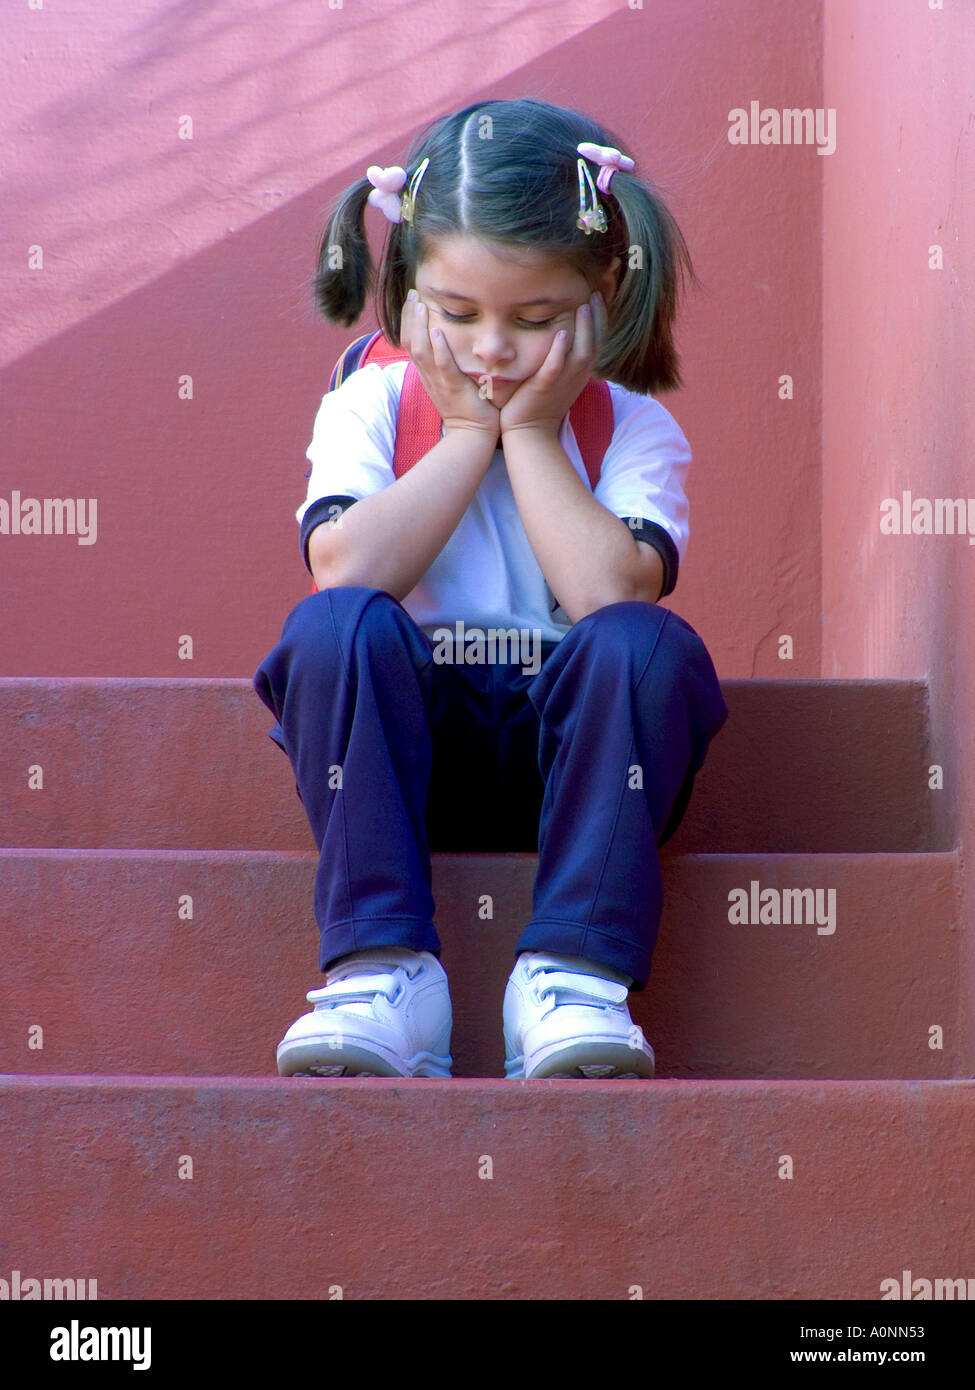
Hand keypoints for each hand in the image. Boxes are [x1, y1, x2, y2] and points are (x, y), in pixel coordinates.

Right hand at [401, 290, 500, 439]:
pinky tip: (437, 330)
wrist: (473, 435)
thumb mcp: (453, 383)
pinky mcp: (454, 388)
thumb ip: (449, 365)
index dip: (409, 321)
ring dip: (419, 326)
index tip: (413, 301)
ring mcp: (439, 382)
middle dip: (410, 316)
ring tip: (420, 305)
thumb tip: (450, 345)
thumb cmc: (468, 408)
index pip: (411, 343)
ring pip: (421, 350)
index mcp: (428, 374)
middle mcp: (429, 376)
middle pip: (410, 342)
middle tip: (412, 294)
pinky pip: (443, 365)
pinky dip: (439, 348)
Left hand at [499, 292, 606, 438]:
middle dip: (597, 318)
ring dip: (584, 329)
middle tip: (595, 294)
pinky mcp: (545, 387)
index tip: (597, 298)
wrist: (529, 432)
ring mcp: (563, 381)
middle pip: (595, 343)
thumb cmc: (539, 404)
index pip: (597, 341)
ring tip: (584, 306)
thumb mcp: (557, 379)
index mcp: (580, 372)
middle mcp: (577, 376)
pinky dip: (559, 350)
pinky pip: (556, 366)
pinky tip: (560, 332)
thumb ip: (562, 359)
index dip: (600, 320)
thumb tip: (562, 336)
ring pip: (581, 352)